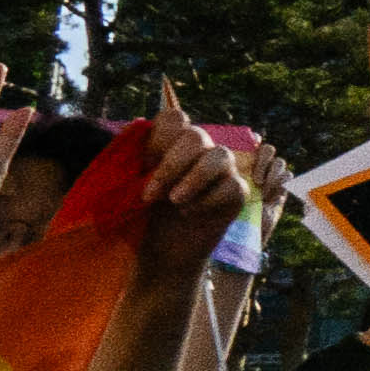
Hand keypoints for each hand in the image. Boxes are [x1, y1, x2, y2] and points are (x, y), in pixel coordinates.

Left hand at [119, 80, 255, 280]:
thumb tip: (137, 125)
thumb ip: (136, 158)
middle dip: (172, 164)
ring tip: (174, 201)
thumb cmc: (146, 217)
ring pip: (220, 155)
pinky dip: (208, 200)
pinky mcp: (236, 193)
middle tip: (150, 195)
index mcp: (174, 143)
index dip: (159, 138)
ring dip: (194, 178)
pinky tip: (189, 214)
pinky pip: (232, 186)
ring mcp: (222, 171)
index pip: (175, 118)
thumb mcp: (133, 187)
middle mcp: (200, 151)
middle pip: (195, 136)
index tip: (142, 168)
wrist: (164, 253)